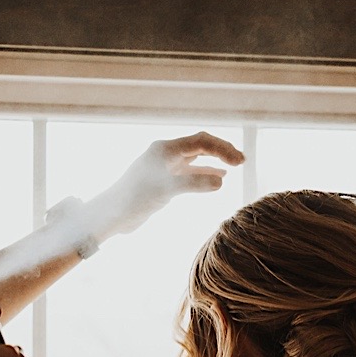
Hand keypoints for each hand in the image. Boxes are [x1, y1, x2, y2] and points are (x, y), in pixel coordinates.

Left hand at [87, 131, 244, 237]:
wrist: (113, 214)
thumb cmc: (135, 199)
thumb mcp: (167, 190)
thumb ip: (194, 184)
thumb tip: (221, 181)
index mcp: (165, 149)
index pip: (201, 142)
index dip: (222, 149)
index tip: (239, 162)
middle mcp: (166, 153)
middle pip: (200, 145)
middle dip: (221, 150)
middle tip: (242, 160)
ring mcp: (165, 166)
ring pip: (196, 158)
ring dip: (215, 161)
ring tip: (235, 166)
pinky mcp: (164, 180)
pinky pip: (190, 172)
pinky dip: (204, 173)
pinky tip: (218, 178)